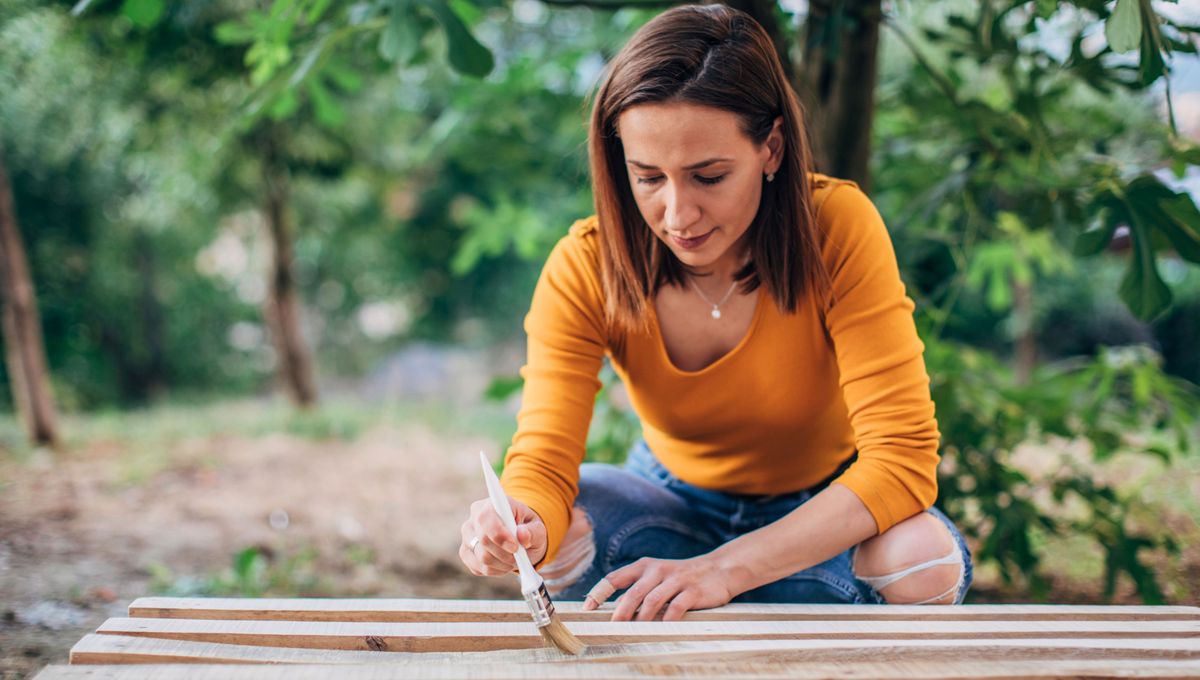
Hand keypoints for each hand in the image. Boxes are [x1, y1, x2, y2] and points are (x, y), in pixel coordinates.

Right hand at [459, 496, 546, 575]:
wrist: (520, 538)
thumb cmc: (529, 530)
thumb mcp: (538, 529)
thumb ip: (533, 532)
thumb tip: (523, 535)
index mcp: (493, 503)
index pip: (486, 517)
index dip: (499, 535)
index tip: (515, 547)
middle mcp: (475, 516)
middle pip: (483, 540)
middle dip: (505, 554)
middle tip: (519, 557)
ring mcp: (468, 535)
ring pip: (481, 557)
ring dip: (502, 564)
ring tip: (514, 560)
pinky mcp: (465, 552)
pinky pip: (478, 567)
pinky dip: (495, 570)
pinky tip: (503, 564)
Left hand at [582, 555, 736, 621]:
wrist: (718, 569)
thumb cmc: (680, 578)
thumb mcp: (657, 577)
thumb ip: (638, 590)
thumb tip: (616, 613)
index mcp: (644, 566)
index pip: (615, 578)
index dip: (599, 593)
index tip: (587, 609)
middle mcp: (657, 570)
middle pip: (633, 593)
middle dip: (621, 612)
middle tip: (613, 628)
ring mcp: (675, 579)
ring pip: (652, 600)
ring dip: (642, 619)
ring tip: (635, 632)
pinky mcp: (692, 590)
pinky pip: (676, 607)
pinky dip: (667, 619)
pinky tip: (662, 629)